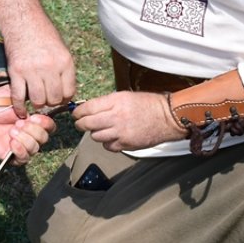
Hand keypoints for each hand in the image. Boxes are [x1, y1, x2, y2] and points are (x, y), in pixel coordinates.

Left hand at [0, 86, 56, 164]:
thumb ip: (28, 98)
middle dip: (34, 130)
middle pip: (44, 139)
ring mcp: (17, 145)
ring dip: (26, 139)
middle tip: (18, 123)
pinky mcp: (7, 155)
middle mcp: (26, 133)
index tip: (34, 117)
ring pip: (35, 149)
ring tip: (12, 131)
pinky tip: (11, 142)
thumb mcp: (13, 94)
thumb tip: (42, 102)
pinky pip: (23, 159)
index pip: (49, 127)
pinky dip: (21, 151)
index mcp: (30, 120)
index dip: (45, 123)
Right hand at [3, 30, 75, 117]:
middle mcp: (49, 67)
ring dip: (37, 103)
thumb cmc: (43, 35)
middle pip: (54, 99)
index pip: (69, 92)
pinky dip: (20, 107)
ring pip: (38, 100)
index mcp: (64, 62)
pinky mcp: (16, 72)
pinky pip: (19, 96)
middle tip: (46, 97)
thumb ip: (64, 71)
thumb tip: (66, 95)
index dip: (65, 99)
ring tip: (36, 97)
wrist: (23, 22)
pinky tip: (22, 111)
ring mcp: (32, 70)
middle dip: (51, 101)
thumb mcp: (61, 50)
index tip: (59, 97)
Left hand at [72, 91, 186, 151]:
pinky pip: (108, 146)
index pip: (88, 108)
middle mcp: (116, 117)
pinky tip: (112, 137)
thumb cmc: (148, 104)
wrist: (167, 117)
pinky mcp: (126, 144)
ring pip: (96, 136)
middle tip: (80, 123)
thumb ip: (107, 103)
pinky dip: (107, 143)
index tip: (76, 114)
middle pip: (88, 124)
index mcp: (115, 102)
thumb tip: (89, 109)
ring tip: (101, 129)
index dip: (78, 112)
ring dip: (95, 133)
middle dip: (80, 124)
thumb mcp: (125, 96)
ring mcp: (121, 132)